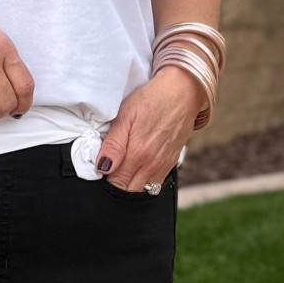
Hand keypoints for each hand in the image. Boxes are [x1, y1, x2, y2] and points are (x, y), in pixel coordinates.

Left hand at [96, 67, 202, 189]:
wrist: (183, 91)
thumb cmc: (151, 99)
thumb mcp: (126, 116)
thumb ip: (114, 145)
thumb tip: (103, 168)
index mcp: (137, 155)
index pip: (114, 183)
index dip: (104, 179)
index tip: (99, 168)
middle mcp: (151, 166)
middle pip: (127, 191)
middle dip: (115, 185)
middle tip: (109, 169)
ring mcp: (163, 166)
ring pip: (141, 190)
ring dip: (129, 185)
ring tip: (122, 168)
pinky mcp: (171, 163)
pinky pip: (154, 184)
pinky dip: (142, 181)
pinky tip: (137, 167)